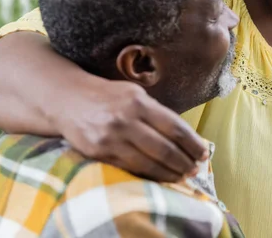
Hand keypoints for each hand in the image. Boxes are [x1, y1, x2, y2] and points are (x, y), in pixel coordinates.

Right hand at [53, 79, 208, 181]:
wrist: (67, 99)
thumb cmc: (109, 96)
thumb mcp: (134, 94)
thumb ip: (157, 112)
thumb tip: (185, 136)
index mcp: (139, 102)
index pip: (174, 127)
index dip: (192, 143)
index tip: (204, 153)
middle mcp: (125, 120)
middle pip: (164, 148)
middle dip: (184, 162)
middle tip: (195, 169)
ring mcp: (111, 138)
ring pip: (148, 163)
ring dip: (170, 173)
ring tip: (182, 176)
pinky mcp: (99, 153)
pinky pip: (130, 169)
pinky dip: (149, 175)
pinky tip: (160, 177)